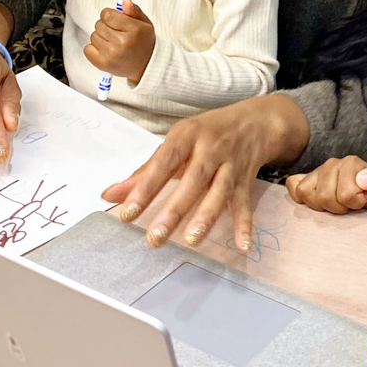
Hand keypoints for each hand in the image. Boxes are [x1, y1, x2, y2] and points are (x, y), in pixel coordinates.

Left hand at [83, 0, 154, 83]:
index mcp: (134, 31)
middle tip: (117, 33)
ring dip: (101, 38)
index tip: (115, 19)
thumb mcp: (145, 24)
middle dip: (106, 26)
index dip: (109, 15)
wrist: (146, 67)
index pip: (107, 15)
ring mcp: (111, 55)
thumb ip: (134, 11)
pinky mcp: (103, 64)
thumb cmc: (144, 44)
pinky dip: (94, 49)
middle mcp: (122, 43)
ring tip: (113, 43)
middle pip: (99, 25)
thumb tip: (125, 1)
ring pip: (93, 36)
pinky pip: (87, 49)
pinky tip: (105, 50)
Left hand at [101, 92, 310, 249]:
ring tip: (191, 240)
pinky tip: (242, 246)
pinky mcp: (247, 180)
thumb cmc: (208, 133)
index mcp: (187, 136)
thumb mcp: (177, 142)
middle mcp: (211, 149)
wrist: (257, 121)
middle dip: (175, 209)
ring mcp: (231, 164)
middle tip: (156, 237)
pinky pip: (245, 204)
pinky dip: (244, 224)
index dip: (146, 187)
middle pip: (193, 179)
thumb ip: (146, 171)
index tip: (127, 213)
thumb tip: (109, 195)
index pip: (164, 162)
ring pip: (220, 191)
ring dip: (207, 216)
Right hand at [285, 157, 366, 216]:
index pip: (344, 192)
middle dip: (339, 207)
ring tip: (338, 206)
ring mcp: (317, 173)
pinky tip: (318, 204)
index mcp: (352, 163)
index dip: (354, 202)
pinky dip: (302, 199)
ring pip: (307, 193)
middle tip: (351, 206)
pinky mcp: (305, 182)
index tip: (364, 200)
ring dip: (323, 207)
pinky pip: (293, 187)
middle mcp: (332, 164)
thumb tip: (363, 178)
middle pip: (323, 195)